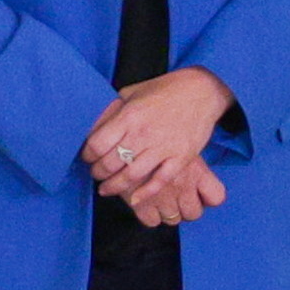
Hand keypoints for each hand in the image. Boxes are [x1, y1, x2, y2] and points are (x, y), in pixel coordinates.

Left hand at [84, 68, 235, 216]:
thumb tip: (93, 127)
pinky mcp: (180, 157)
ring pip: (131, 176)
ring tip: (106, 188)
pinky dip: (145, 193)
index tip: (87, 158)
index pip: (97, 144)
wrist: (202, 90)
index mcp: (129, 116)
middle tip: (96, 174)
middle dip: (98, 173)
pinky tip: (134, 200)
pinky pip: (159, 181)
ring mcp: (163, 147)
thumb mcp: (132, 92)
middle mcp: (143, 133)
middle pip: (110, 163)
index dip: (88, 155)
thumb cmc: (165, 89)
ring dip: (114, 186)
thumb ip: (113, 110)